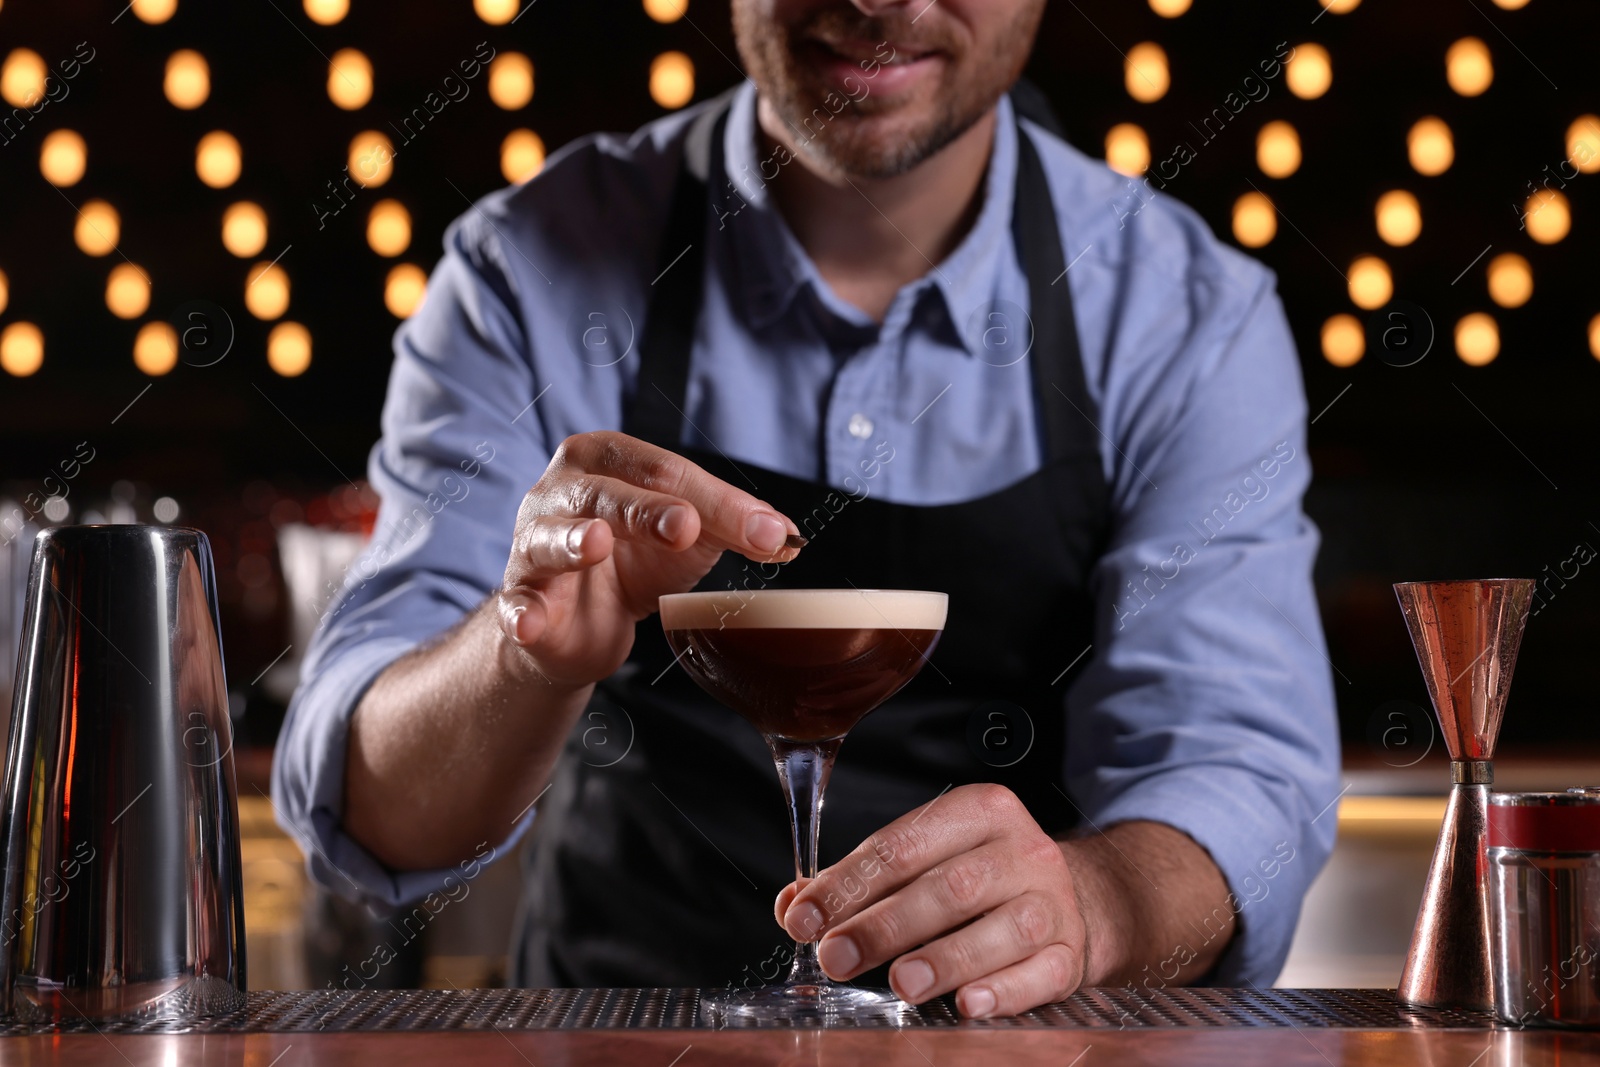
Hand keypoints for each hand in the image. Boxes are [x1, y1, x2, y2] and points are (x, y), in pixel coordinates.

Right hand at [496, 431, 800, 686]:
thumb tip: (785, 534)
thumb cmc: (633, 560)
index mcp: (607, 458)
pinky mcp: (520, 596)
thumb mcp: (690, 537)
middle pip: (608, 493)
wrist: (580, 624)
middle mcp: (563, 490)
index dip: (719, 502)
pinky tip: (528, 622)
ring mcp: (533, 541)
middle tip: (686, 528)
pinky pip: (518, 603)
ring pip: (552, 536)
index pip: (665, 471)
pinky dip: (521, 613)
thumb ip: (733, 526)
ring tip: (596, 545)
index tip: (769, 535)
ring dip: (573, 541)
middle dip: (648, 510)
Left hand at [775, 784, 1085, 1018]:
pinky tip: (967, 1004)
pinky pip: (1042, 973)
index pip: (903, 846)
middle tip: (836, 956)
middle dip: (885, 924)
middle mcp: (1021, 850)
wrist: (1076, 899)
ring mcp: (1052, 902)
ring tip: (900, 982)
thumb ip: (860, 881)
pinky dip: (1003, 991)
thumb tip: (794, 906)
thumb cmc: (981, 879)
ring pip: (1001, 929)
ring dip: (945, 958)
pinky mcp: (1072, 953)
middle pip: (949, 886)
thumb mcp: (926, 861)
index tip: (804, 918)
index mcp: (978, 812)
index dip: (848, 883)